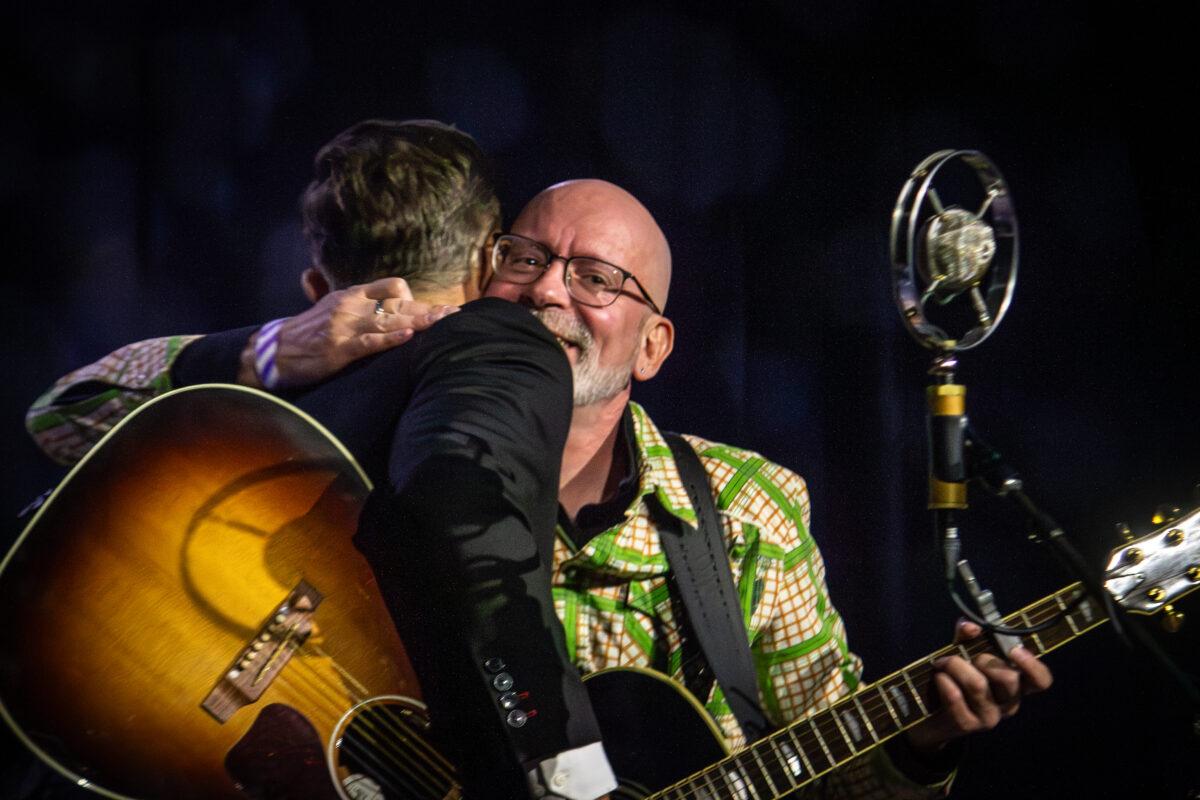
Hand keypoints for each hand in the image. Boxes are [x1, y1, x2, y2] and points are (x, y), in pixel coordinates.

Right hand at [238, 277, 457, 388]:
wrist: (274, 351)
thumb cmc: (308, 334)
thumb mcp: (333, 311)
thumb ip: (360, 308)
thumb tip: (390, 310)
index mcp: (352, 295)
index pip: (392, 286)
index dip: (414, 299)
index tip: (432, 313)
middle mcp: (351, 305)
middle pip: (399, 303)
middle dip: (429, 310)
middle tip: (455, 315)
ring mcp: (345, 326)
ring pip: (390, 320)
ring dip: (419, 322)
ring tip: (443, 323)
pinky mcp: (339, 348)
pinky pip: (370, 341)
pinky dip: (390, 339)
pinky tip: (408, 337)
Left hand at [904, 619, 1052, 755]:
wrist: (929, 711)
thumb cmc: (955, 676)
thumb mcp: (963, 651)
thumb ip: (968, 636)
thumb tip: (971, 626)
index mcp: (1017, 684)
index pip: (1041, 680)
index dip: (1033, 665)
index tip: (1015, 650)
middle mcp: (1009, 703)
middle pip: (1009, 678)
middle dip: (983, 659)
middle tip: (965, 656)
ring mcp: (990, 717)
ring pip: (978, 685)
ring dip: (955, 665)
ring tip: (941, 663)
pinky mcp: (967, 725)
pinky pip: (955, 697)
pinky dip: (943, 680)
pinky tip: (938, 677)